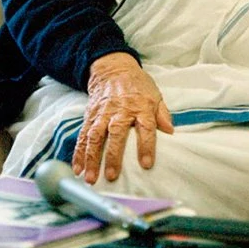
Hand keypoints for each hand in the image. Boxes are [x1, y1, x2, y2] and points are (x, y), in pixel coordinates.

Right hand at [72, 53, 173, 183]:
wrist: (114, 69)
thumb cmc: (137, 85)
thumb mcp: (154, 95)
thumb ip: (162, 114)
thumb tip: (170, 131)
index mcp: (140, 106)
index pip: (146, 127)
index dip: (146, 146)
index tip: (146, 164)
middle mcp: (120, 110)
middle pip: (116, 133)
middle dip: (113, 156)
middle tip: (112, 176)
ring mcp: (103, 113)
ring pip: (95, 136)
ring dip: (92, 158)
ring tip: (91, 178)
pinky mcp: (90, 115)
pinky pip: (83, 135)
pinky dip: (79, 153)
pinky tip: (78, 169)